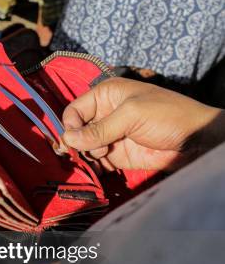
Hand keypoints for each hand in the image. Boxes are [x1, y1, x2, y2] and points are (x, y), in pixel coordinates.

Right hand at [62, 78, 223, 170]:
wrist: (196, 141)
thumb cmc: (168, 116)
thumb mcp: (131, 115)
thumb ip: (98, 129)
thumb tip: (67, 140)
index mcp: (106, 95)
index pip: (74, 111)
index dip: (71, 125)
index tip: (75, 139)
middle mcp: (104, 115)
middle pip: (75, 131)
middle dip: (78, 142)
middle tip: (95, 148)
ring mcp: (110, 136)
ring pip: (83, 148)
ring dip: (87, 155)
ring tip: (105, 154)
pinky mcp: (116, 155)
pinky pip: (96, 162)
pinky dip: (93, 167)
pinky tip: (99, 167)